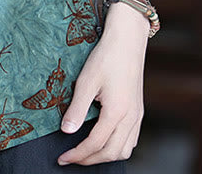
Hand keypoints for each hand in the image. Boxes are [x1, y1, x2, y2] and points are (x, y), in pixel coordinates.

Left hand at [56, 3, 148, 165]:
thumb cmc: (106, 57)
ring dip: (105, 156)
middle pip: (112, 153)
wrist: (127, 40)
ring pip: (125, 149)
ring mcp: (137, 115)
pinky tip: (105, 141)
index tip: (62, 158)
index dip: (77, 154)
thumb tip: (66, 131)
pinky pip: (132, 139)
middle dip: (90, 160)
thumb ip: (77, 108)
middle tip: (71, 158)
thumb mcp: (86, 81)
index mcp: (117, 112)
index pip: (95, 144)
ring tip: (86, 153)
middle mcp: (131, 118)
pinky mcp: (139, 110)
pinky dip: (118, 147)